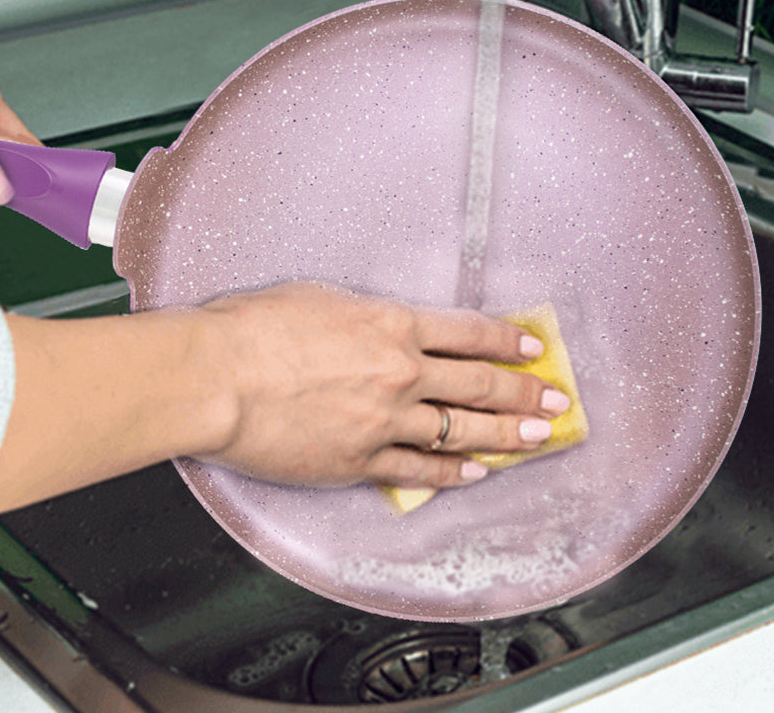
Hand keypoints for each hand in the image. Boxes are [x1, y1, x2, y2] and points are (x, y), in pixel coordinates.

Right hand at [0, 282, 570, 517]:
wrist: (218, 375)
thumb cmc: (256, 327)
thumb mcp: (322, 298)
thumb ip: (366, 316)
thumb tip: (384, 326)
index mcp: (392, 324)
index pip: (471, 333)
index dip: (509, 341)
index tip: (533, 348)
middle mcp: (400, 373)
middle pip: (479, 385)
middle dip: (525, 393)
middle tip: (555, 400)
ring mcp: (384, 421)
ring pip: (460, 432)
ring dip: (505, 436)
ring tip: (537, 439)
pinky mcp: (359, 462)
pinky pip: (418, 471)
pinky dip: (450, 474)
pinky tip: (473, 474)